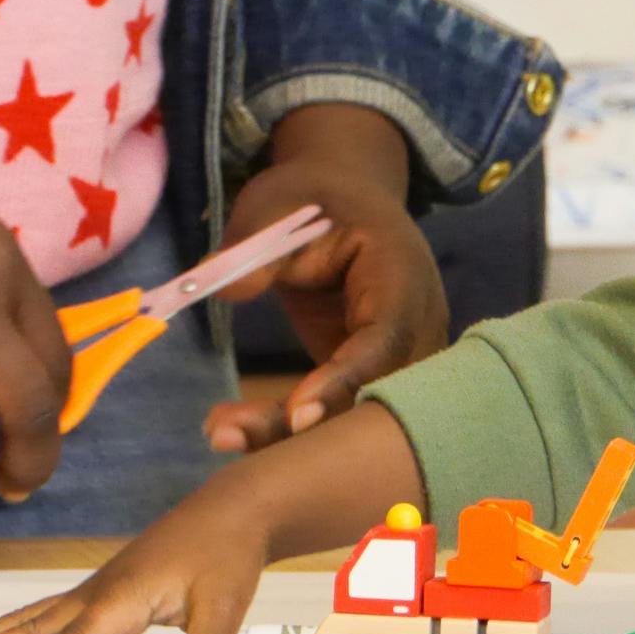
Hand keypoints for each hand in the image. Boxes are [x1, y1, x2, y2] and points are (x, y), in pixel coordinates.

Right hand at [0, 403, 425, 633]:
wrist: (227, 511)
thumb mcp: (226, 602)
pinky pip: (35, 615)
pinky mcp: (91, 592)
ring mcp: (88, 591)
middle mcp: (95, 592)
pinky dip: (1, 633)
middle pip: (29, 629)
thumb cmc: (225, 554)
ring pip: (23, 620)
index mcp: (124, 595)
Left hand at [203, 104, 446, 452]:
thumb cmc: (312, 197)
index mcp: (400, 271)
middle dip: (312, 425)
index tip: (297, 414)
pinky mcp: (371, 375)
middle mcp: (414, 322)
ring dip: (294, 437)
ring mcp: (399, 355)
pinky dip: (291, 430)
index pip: (386, 335)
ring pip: (361, 413)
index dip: (347, 378)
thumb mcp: (275, 201)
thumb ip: (254, 241)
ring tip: (220, 433)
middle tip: (230, 435)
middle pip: (378, 390)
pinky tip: (234, 431)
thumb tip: (232, 289)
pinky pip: (342, 411)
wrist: (343, 199)